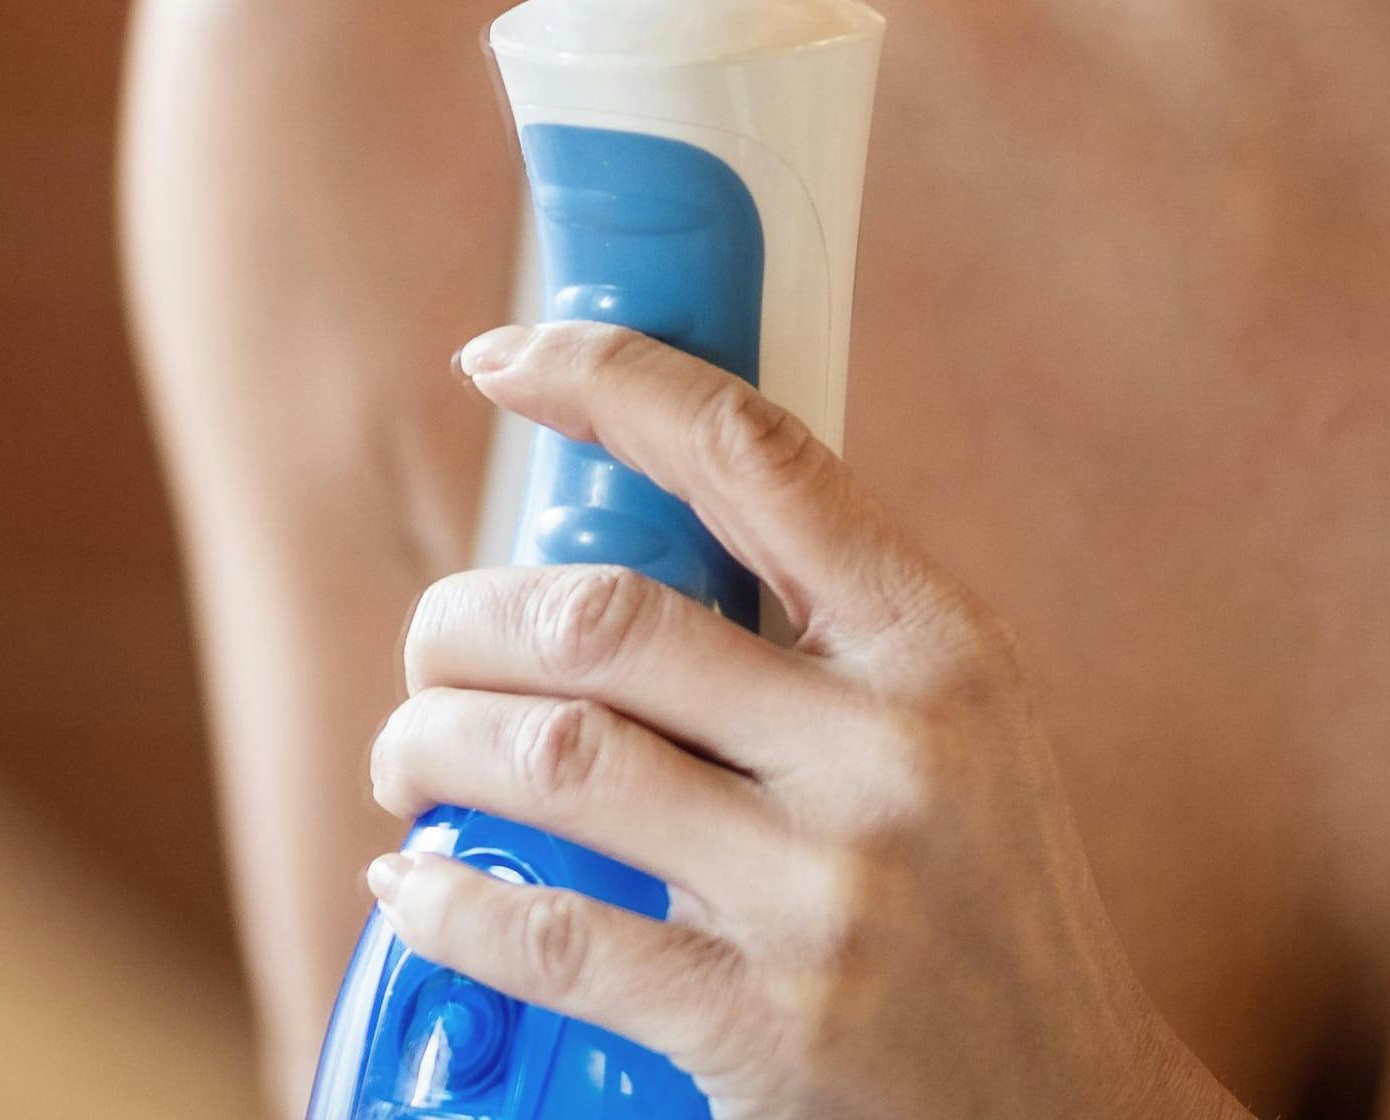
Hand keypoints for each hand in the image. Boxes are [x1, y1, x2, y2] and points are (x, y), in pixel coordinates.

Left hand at [363, 322, 1238, 1119]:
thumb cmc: (981, 904)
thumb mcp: (958, 731)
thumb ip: (822, 627)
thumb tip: (622, 514)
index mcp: (940, 651)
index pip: (754, 454)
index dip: (607, 381)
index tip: (498, 358)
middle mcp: (889, 759)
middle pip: (603, 619)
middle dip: (463, 621)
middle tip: (432, 655)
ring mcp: (825, 899)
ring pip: (555, 758)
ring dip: (432, 743)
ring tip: (408, 760)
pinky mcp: (762, 1031)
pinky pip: (549, 933)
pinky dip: (449, 895)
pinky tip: (416, 881)